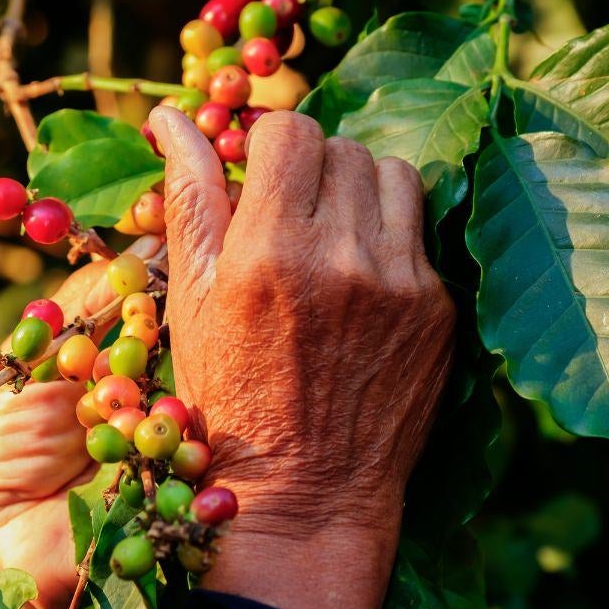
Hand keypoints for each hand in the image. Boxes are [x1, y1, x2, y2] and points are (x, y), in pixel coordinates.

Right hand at [147, 106, 454, 608]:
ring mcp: (401, 283)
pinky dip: (388, 238)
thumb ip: (189, 196)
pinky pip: (419, 230)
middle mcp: (343, 257)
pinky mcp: (438, 308)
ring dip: (358, 190)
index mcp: (269, 251)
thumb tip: (169, 116)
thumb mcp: (190, 297)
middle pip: (342, 148)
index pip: (291, 130)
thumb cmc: (227, 394)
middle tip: (289, 216)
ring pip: (392, 174)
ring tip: (331, 238)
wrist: (306, 491)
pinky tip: (359, 282)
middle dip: (311, 169)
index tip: (259, 174)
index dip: (269, 144)